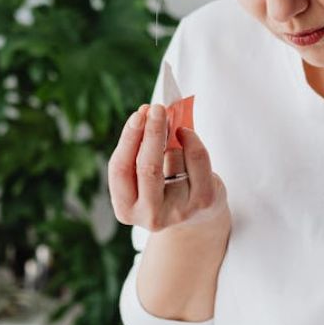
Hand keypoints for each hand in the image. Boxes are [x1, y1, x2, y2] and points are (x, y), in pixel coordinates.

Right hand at [108, 103, 229, 239]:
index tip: (138, 114)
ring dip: (173, 139)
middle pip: (147, 167)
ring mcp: (179, 211)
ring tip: (172, 137)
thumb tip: (150, 113)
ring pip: (173, 158)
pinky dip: (192, 139)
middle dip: (152, 132)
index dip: (129, 139)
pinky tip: (186, 134)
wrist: (196, 216)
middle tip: (156, 108)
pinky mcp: (203, 202)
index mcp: (126, 209)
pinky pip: (197, 159)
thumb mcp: (145, 174)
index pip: (120, 169)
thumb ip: (142, 149)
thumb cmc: (164, 186)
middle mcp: (150, 215)